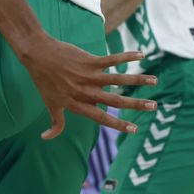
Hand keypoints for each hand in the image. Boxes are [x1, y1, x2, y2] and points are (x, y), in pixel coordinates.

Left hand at [17, 37, 157, 138]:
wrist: (38, 55)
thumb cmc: (44, 81)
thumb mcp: (50, 105)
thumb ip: (55, 123)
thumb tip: (46, 138)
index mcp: (78, 104)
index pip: (101, 117)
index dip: (118, 124)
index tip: (135, 129)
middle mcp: (85, 92)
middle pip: (114, 100)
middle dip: (135, 104)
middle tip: (154, 106)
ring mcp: (88, 76)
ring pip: (117, 79)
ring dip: (137, 80)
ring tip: (154, 81)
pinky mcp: (89, 61)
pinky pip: (112, 59)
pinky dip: (127, 57)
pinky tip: (141, 55)